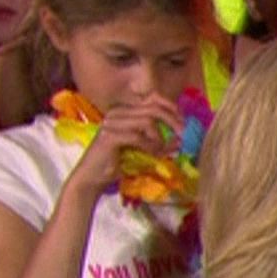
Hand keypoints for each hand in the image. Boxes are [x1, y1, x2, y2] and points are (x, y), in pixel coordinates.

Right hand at [68, 94, 183, 199]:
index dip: (171, 107)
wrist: (92, 178)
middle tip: (183, 135)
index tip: (184, 121)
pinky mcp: (109, 136)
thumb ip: (158, 140)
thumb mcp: (142, 148)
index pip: (152, 99)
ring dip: (160, 138)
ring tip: (162, 151)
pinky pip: (138, 136)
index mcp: (124, 111)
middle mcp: (117, 113)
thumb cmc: (117, 163)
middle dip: (172, 121)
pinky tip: (153, 154)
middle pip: (153, 108)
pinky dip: (150, 146)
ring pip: (147, 121)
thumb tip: (180, 138)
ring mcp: (111, 123)